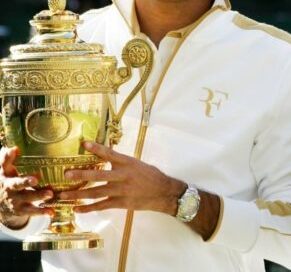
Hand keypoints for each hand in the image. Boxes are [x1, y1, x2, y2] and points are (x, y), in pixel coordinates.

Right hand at [0, 147, 52, 226]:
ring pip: (27, 198)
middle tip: (36, 179)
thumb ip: (9, 159)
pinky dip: (42, 212)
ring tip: (50, 194)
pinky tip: (51, 212)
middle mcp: (9, 187)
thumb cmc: (8, 181)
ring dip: (38, 196)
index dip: (7, 158)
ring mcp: (15, 199)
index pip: (4, 165)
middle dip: (25, 182)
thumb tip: (14, 148)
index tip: (14, 150)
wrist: (0, 204)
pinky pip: (32, 211)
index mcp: (6, 175)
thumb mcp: (6, 170)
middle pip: (16, 184)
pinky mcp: (20, 210)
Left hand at [59, 141, 183, 214]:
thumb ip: (122, 162)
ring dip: (78, 194)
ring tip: (64, 194)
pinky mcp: (121, 203)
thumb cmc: (151, 176)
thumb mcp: (137, 164)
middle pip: (99, 175)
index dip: (97, 148)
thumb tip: (106, 156)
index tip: (84, 144)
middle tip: (67, 174)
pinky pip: (102, 206)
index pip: (110, 153)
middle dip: (81, 174)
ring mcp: (121, 190)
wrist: (163, 192)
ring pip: (96, 192)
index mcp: (128, 163)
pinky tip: (77, 209)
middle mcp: (123, 176)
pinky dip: (88, 208)